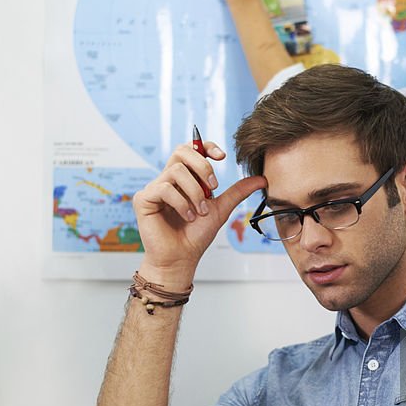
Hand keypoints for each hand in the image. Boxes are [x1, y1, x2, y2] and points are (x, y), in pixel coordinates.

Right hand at [133, 141, 265, 280]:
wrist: (182, 259)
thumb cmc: (196, 236)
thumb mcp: (221, 209)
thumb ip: (237, 192)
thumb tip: (261, 178)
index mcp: (183, 178)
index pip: (190, 149)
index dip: (205, 146)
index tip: (222, 157)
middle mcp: (167, 179)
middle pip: (181, 151)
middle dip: (202, 166)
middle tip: (213, 187)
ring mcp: (154, 188)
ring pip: (176, 171)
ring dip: (194, 192)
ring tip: (200, 211)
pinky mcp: (143, 200)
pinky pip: (164, 188)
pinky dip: (181, 202)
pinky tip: (187, 216)